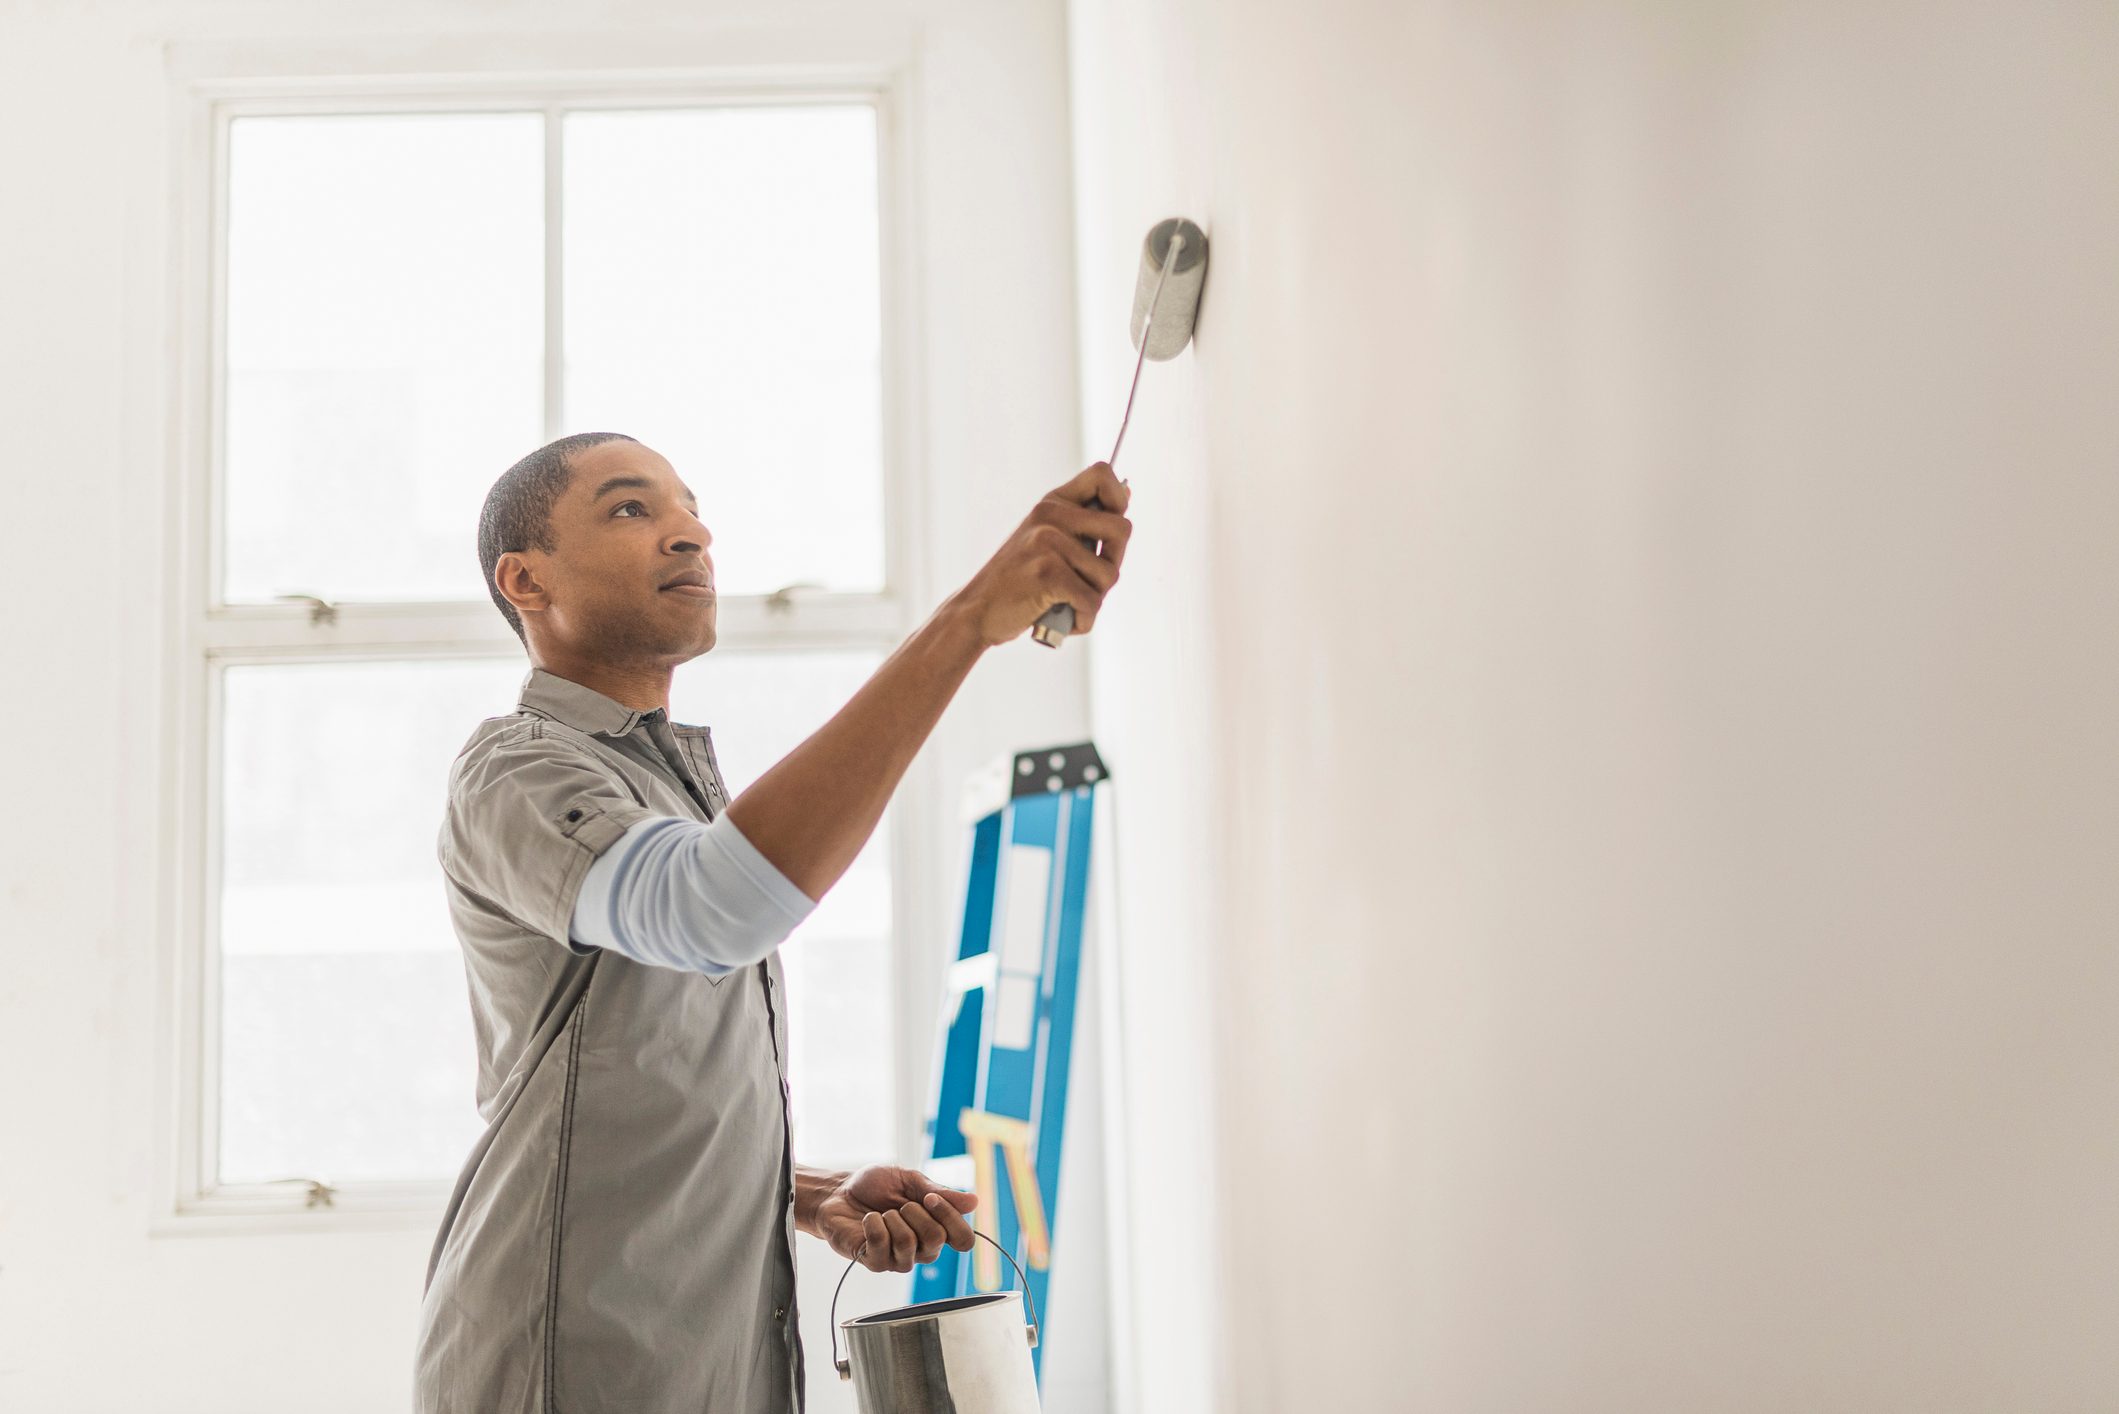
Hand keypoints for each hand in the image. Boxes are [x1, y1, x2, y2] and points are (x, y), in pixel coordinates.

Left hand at [813, 1165, 979, 1272]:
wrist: (839, 1192)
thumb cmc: (875, 1186)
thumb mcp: (910, 1181)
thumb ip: (940, 1193)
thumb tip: (974, 1202)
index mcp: (936, 1228)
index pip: (963, 1240)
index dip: (951, 1218)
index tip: (930, 1197)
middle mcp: (922, 1249)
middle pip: (937, 1239)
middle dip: (917, 1212)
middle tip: (901, 1204)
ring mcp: (898, 1258)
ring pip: (908, 1243)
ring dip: (892, 1218)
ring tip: (881, 1213)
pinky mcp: (874, 1262)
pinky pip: (881, 1244)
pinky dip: (873, 1223)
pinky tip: (868, 1220)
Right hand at [954, 463, 1132, 646]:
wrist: (977, 611)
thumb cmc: (1018, 581)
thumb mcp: (1044, 538)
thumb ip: (1081, 520)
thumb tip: (1127, 494)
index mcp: (1052, 503)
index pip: (1103, 474)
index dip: (1119, 500)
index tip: (1108, 531)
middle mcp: (1051, 516)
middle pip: (1122, 529)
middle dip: (1113, 563)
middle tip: (1089, 581)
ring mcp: (1048, 543)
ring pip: (1109, 575)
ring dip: (1094, 600)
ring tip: (1066, 604)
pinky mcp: (1048, 574)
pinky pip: (1091, 602)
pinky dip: (1082, 621)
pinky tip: (1062, 621)